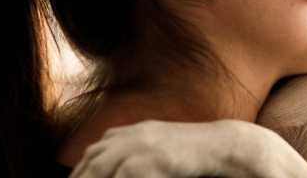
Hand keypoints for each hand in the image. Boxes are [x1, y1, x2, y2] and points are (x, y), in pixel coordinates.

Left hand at [70, 119, 306, 177]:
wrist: (226, 145)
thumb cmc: (195, 153)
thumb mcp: (161, 148)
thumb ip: (138, 154)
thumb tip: (116, 168)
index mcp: (129, 133)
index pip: (92, 155)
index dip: (80, 173)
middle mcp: (130, 137)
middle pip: (91, 163)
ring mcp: (139, 147)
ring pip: (100, 171)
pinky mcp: (150, 160)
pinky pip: (123, 177)